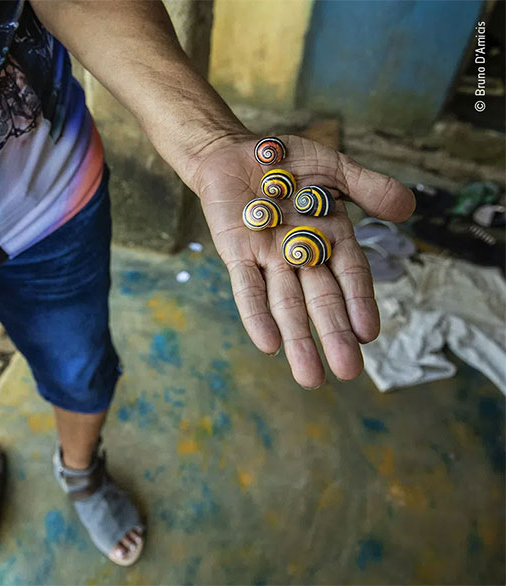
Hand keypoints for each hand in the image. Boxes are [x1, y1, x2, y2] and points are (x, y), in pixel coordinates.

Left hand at [189, 134, 415, 387]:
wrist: (233, 151)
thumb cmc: (286, 161)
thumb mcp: (333, 167)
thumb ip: (368, 187)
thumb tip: (409, 209)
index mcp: (330, 236)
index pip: (350, 275)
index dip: (359, 303)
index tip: (368, 334)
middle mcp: (301, 254)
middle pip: (319, 300)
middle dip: (332, 335)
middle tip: (347, 371)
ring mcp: (268, 257)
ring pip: (285, 303)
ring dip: (297, 339)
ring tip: (310, 377)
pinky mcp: (236, 253)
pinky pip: (246, 288)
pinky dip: (255, 315)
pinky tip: (268, 345)